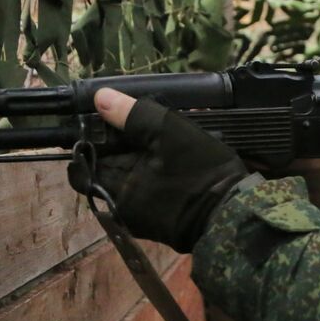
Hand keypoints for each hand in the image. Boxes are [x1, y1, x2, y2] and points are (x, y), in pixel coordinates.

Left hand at [87, 89, 248, 252]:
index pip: (82, 165)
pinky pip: (151, 190)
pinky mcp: (164, 221)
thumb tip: (100, 99)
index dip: (92, 140)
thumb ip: (132, 114)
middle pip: (110, 168)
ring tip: (166, 136)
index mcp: (115, 191)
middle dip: (125, 144)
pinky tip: (179, 157)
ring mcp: (144, 219)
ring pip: (133, 177)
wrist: (237, 213)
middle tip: (147, 124)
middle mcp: (123, 209)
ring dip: (144, 156)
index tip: (109, 123)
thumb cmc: (199, 173)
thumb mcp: (168, 132)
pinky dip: (158, 172)